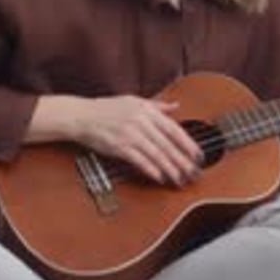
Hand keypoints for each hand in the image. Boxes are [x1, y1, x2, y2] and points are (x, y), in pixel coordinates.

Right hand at [75, 95, 202, 185]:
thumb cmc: (105, 109)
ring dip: (170, 168)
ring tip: (179, 178)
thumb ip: (157, 105)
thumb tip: (175, 106)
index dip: (188, 144)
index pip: (174, 129)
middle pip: (167, 144)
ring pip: (156, 154)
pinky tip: (160, 177)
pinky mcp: (119, 146)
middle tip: (193, 172)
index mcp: (147, 110)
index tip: (198, 155)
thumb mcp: (133, 101)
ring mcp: (130, 134)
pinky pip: (139, 160)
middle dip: (183, 160)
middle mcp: (141, 121)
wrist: (81, 116)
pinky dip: (151, 169)